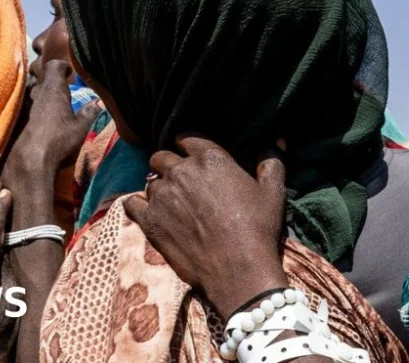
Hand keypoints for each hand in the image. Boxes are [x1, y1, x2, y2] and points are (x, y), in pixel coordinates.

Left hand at [5, 59, 101, 192]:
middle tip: (68, 89)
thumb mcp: (81, 126)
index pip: (54, 66)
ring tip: (61, 104)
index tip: (70, 72)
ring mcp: (31, 108)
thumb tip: (100, 101)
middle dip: (55, 82)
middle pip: (44, 80)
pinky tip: (52, 120)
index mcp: (54, 90)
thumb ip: (90, 112)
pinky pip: (36, 108)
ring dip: (49, 96)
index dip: (62, 66)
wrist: (33, 160)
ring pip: (39, 94)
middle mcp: (40, 95)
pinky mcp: (26, 121)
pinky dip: (44, 109)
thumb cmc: (60, 139)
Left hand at [124, 136, 288, 316]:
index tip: (190, 156)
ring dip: (158, 188)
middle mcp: (181, 171)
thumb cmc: (258, 229)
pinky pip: (131, 203)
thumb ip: (272, 162)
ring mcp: (162, 196)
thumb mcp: (272, 192)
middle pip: (161, 156)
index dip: (187, 146)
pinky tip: (148, 213)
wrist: (238, 270)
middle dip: (168, 165)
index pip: (186, 138)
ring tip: (171, 203)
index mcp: (210, 158)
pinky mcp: (150, 221)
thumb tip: (277, 140)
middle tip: (180, 182)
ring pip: (149, 181)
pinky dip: (138, 206)